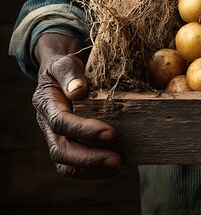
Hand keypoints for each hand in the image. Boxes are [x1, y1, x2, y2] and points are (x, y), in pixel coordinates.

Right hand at [33, 33, 122, 178]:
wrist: (61, 75)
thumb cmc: (66, 69)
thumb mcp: (65, 63)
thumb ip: (70, 74)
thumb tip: (78, 90)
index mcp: (46, 104)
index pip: (61, 122)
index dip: (84, 130)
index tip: (111, 132)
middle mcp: (47, 125)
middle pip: (60, 150)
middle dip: (89, 158)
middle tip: (117, 159)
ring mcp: (55, 138)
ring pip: (65, 164)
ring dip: (92, 169)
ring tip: (120, 164)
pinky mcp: (67, 145)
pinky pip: (75, 167)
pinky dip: (94, 170)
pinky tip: (117, 166)